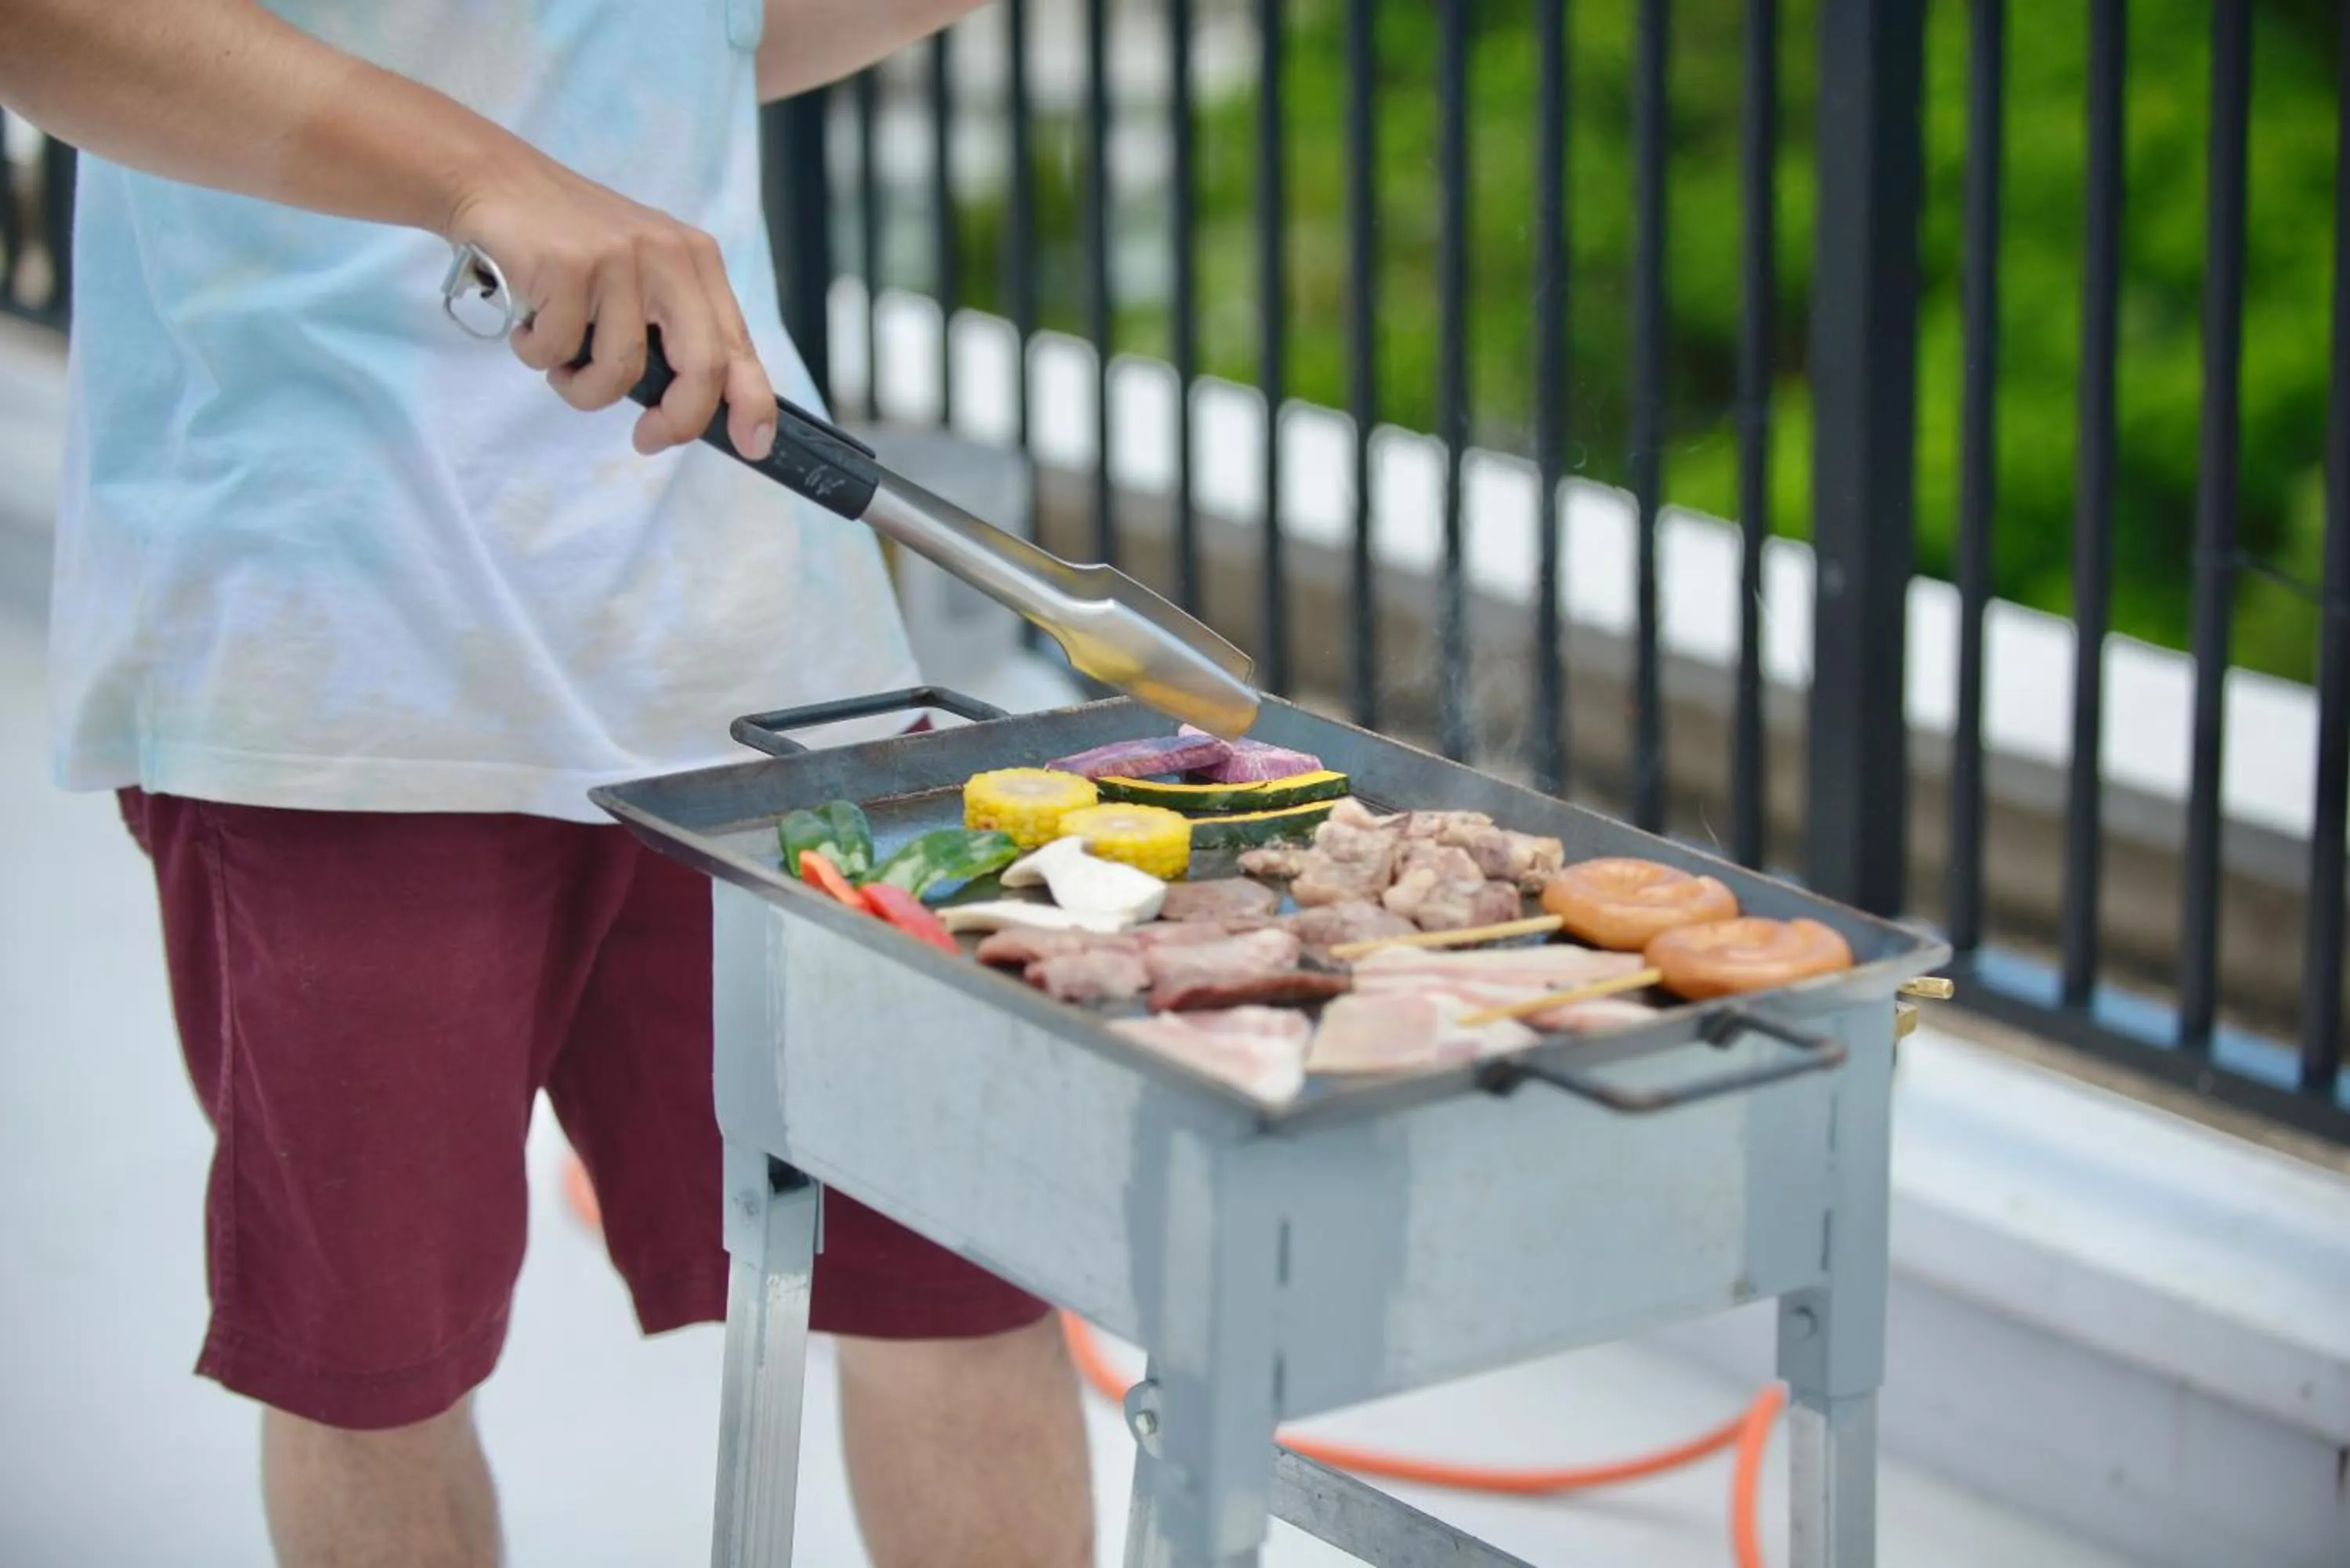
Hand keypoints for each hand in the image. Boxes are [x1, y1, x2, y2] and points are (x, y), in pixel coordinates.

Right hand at [443, 154, 775, 460]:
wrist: (495, 179)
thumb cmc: (568, 244)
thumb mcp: (641, 274)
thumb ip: (674, 329)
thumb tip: (697, 410)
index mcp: (697, 261)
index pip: (738, 344)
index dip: (753, 403)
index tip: (753, 446)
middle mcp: (669, 255)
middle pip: (701, 367)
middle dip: (678, 421)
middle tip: (648, 439)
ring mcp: (620, 257)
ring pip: (621, 371)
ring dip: (583, 389)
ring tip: (562, 365)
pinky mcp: (568, 263)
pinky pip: (558, 350)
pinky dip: (537, 355)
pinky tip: (528, 326)